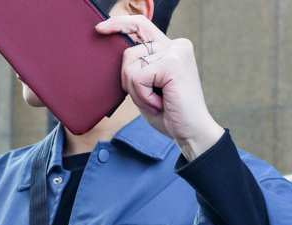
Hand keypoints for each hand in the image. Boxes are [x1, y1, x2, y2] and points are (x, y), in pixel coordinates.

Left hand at [95, 14, 223, 161]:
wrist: (191, 132)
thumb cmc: (169, 114)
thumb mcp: (148, 89)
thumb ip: (137, 70)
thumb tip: (117, 57)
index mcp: (170, 48)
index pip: (141, 25)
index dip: (119, 24)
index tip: (100, 28)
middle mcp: (175, 45)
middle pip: (129, 53)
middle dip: (129, 82)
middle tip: (151, 100)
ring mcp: (175, 51)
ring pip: (131, 67)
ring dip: (138, 93)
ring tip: (157, 102)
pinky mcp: (173, 63)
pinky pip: (138, 78)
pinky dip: (143, 97)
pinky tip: (160, 104)